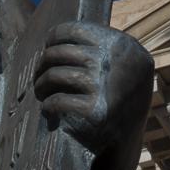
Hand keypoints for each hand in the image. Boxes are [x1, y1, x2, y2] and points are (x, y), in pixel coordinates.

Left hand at [33, 21, 153, 151]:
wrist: (130, 140)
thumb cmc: (121, 97)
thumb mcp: (123, 64)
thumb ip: (101, 48)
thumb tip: (53, 39)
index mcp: (122, 45)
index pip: (75, 29)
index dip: (54, 39)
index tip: (47, 50)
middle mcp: (113, 61)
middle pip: (60, 52)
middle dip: (42, 64)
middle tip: (39, 75)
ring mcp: (104, 85)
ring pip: (54, 74)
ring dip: (40, 84)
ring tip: (40, 91)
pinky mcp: (95, 110)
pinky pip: (57, 100)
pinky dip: (48, 105)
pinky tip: (48, 109)